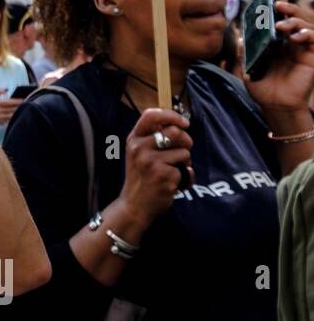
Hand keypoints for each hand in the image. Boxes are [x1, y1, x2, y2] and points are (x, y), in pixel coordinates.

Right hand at [0, 90, 20, 124]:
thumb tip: (5, 90)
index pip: (9, 102)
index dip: (17, 101)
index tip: (23, 100)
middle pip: (12, 109)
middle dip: (19, 106)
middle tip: (26, 104)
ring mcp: (0, 117)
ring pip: (12, 115)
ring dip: (18, 112)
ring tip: (23, 109)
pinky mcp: (0, 122)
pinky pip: (10, 120)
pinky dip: (14, 117)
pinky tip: (17, 115)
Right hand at [116, 109, 191, 228]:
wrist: (135, 204)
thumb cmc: (142, 177)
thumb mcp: (139, 153)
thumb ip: (152, 137)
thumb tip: (178, 124)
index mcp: (133, 139)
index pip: (151, 115)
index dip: (171, 115)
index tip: (184, 123)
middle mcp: (139, 148)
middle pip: (175, 132)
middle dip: (186, 142)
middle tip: (182, 153)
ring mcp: (150, 161)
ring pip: (184, 151)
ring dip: (185, 161)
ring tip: (173, 170)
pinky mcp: (163, 174)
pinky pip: (187, 169)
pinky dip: (186, 177)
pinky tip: (174, 183)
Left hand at [244, 0, 313, 113]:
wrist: (274, 105)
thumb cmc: (262, 86)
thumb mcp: (248, 66)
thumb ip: (245, 51)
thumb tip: (240, 37)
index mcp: (278, 40)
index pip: (282, 17)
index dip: (281, 3)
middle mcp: (292, 41)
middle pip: (296, 16)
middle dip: (288, 7)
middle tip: (278, 3)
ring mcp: (304, 48)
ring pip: (307, 25)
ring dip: (295, 20)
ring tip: (282, 25)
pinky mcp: (312, 58)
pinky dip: (307, 34)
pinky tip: (296, 37)